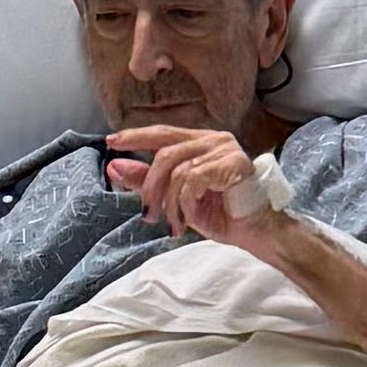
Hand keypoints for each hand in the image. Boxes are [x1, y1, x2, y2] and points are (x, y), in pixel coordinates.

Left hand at [107, 125, 280, 252]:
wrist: (254, 233)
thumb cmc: (221, 214)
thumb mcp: (175, 199)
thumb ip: (147, 181)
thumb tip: (114, 167)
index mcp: (202, 142)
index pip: (163, 133)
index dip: (136, 137)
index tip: (111, 142)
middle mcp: (214, 140)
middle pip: (166, 154)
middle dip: (151, 187)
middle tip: (147, 214)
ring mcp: (226, 149)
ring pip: (178, 171)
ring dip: (170, 204)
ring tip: (174, 224)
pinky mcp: (234, 163)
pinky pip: (193, 180)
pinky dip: (186, 203)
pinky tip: (191, 218)